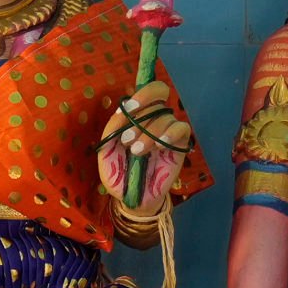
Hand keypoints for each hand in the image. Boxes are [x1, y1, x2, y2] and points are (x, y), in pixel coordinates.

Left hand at [97, 78, 189, 217]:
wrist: (132, 198)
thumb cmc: (118, 174)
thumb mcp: (106, 152)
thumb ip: (111, 130)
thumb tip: (122, 113)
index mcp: (137, 116)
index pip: (148, 90)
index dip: (141, 94)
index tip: (127, 111)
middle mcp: (154, 119)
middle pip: (160, 95)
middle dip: (143, 110)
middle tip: (128, 137)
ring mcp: (168, 131)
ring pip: (166, 116)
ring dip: (149, 132)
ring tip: (137, 152)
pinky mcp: (179, 144)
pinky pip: (182, 128)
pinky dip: (170, 133)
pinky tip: (159, 146)